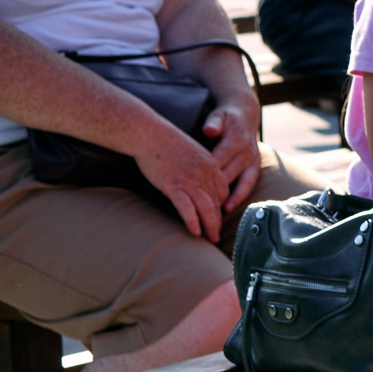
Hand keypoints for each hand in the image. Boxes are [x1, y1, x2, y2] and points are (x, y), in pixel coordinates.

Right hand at [133, 122, 230, 241]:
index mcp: (211, 164)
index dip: (220, 206)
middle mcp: (205, 174)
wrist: (149, 133)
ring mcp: (190, 180)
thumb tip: (199, 181)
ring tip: (209, 239)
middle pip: (218, 203)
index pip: (223, 191)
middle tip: (215, 235)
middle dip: (217, 221)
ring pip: (207, 208)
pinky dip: (193, 221)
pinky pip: (187, 208)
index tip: (214, 215)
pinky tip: (194, 232)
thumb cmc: (166, 142)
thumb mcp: (191, 152)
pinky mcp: (173, 185)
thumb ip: (200, 167)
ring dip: (210, 226)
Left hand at [200, 98, 262, 210]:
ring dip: (227, 197)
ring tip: (215, 212)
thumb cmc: (226, 118)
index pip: (219, 160)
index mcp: (237, 140)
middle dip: (213, 190)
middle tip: (197, 204)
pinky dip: (238, 197)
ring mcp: (253, 161)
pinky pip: (248, 185)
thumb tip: (209, 130)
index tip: (190, 186)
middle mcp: (247, 152)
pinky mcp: (255, 168)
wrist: (246, 116)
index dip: (205, 174)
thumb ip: (214, 123)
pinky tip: (227, 208)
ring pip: (239, 182)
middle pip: (228, 174)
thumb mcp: (219, 116)